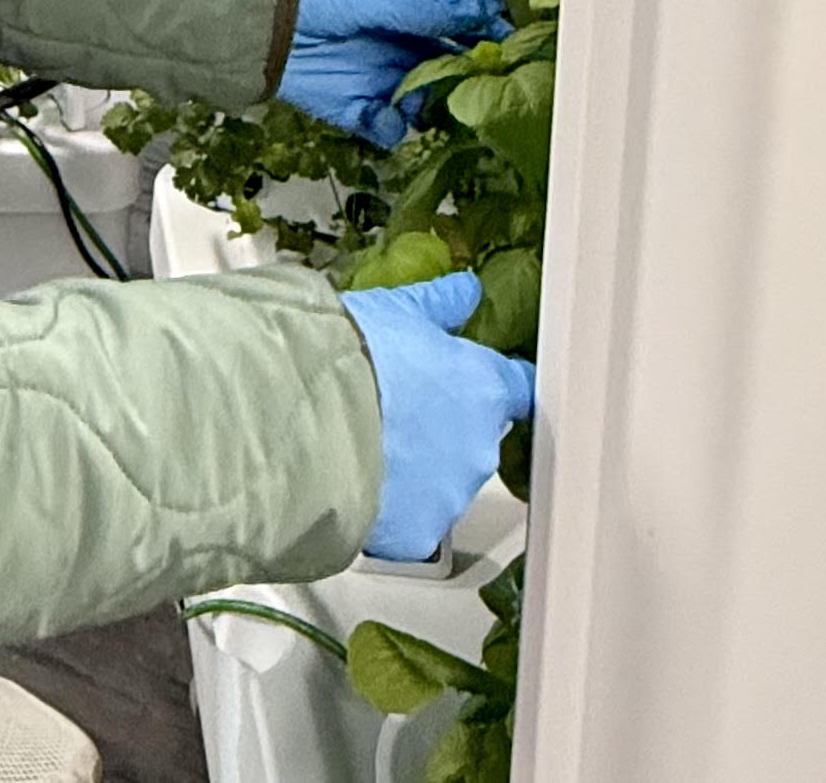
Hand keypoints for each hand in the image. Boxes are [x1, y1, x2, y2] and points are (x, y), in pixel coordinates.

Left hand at [278, 0, 510, 148]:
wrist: (259, 12)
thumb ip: (434, 10)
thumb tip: (486, 7)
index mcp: (408, 11)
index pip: (459, 30)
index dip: (483, 42)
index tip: (505, 53)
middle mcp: (397, 46)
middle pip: (446, 73)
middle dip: (461, 83)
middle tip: (471, 88)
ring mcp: (377, 78)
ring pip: (422, 105)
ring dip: (425, 107)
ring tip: (418, 99)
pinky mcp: (353, 107)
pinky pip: (386, 128)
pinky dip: (391, 127)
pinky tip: (384, 115)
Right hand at [342, 273, 536, 559]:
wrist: (306, 415)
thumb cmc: (351, 357)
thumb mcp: (396, 310)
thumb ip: (439, 304)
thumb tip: (464, 291)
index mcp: (482, 386)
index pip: (519, 388)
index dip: (505, 386)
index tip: (496, 385)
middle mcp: (479, 445)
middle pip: (476, 438)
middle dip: (444, 428)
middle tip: (399, 409)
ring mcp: (450, 494)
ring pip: (443, 482)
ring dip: (418, 469)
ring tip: (369, 443)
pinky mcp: (416, 534)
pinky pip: (411, 523)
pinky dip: (391, 509)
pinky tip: (359, 481)